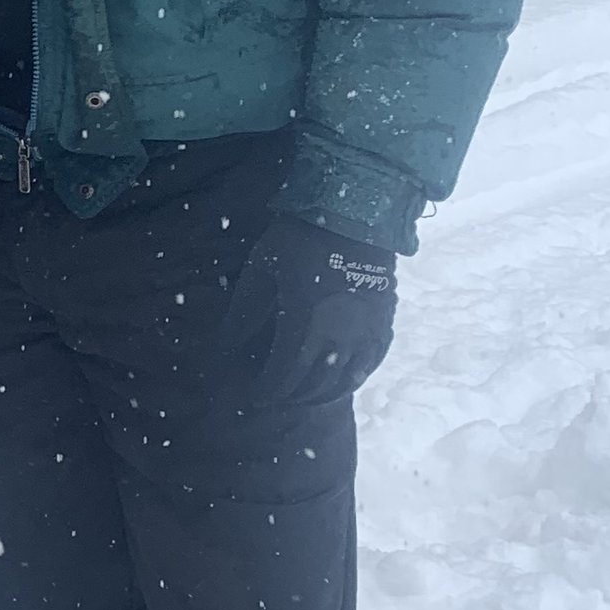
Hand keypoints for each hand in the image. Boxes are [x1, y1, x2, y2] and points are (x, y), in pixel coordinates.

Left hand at [220, 214, 397, 408]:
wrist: (355, 213)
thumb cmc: (301, 238)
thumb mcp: (262, 270)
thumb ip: (244, 312)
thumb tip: (225, 346)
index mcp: (304, 326)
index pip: (284, 376)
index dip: (269, 391)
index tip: (257, 396)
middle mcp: (338, 338)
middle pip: (314, 384)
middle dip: (293, 395)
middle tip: (278, 394)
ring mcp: (366, 333)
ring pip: (346, 381)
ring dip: (323, 393)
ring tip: (306, 394)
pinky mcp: (384, 322)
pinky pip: (372, 362)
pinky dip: (355, 377)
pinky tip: (343, 379)